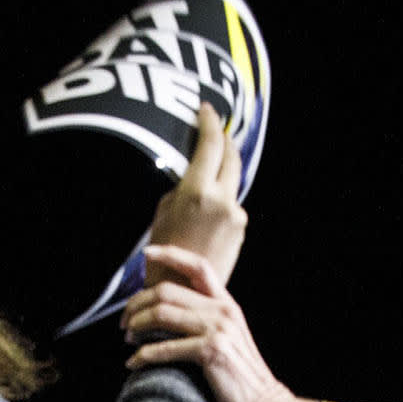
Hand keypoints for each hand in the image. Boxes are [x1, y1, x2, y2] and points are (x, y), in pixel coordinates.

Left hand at [123, 248, 308, 401]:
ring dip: (137, 325)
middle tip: (124, 321)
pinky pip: (164, 348)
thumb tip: (170, 315)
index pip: (197, 266)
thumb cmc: (242, 378)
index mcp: (227, 304)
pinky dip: (143, 355)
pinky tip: (133, 363)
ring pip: (161, 314)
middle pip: (167, 291)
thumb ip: (207, 321)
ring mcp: (217, 330)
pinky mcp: (210, 352)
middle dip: (137, 303)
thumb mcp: (230, 338)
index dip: (169, 255)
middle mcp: (222, 311)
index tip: (145, 254)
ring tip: (128, 338)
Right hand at [145, 101, 245, 287]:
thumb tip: (194, 173)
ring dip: (221, 172)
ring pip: (231, 182)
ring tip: (206, 170)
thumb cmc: (162, 254)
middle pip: (230, 156)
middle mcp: (223, 200)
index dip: (209, 122)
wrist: (181, 291)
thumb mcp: (163, 210)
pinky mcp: (240, 229)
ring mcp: (236, 215)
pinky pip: (231, 203)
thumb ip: (183, 187)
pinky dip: (221, 197)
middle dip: (223, 141)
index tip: (206, 110)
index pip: (211, 143)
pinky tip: (207, 208)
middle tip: (214, 131)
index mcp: (198, 191)